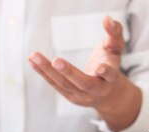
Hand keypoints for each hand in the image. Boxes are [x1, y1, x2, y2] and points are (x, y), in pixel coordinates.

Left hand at [28, 16, 141, 131]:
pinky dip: (42, 72)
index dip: (105, 71)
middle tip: (57, 61)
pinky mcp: (69, 96)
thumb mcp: (116, 48)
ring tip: (35, 55)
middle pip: (84, 82)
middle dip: (70, 72)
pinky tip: (32, 60)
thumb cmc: (110, 64)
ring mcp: (81, 95)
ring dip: (48, 70)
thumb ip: (114, 33)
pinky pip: (54, 83)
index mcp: (111, 77)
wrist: (106, 94)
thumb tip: (107, 18)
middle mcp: (97, 89)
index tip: (99, 67)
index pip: (110, 74)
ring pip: (64, 84)